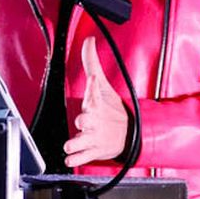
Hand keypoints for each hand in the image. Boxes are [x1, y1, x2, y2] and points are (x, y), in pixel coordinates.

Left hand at [66, 35, 129, 166]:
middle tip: (82, 120)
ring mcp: (93, 137)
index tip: (92, 79)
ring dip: (75, 143)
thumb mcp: (101, 85)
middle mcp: (94, 121)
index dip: (92, 86)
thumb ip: (91, 63)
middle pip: (87, 119)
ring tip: (70, 144)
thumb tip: (89, 39)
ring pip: (81, 142)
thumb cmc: (110, 107)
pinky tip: (70, 158)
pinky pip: (82, 157)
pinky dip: (76, 159)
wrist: (128, 133)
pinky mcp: (93, 151)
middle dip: (84, 119)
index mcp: (96, 104)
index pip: (94, 93)